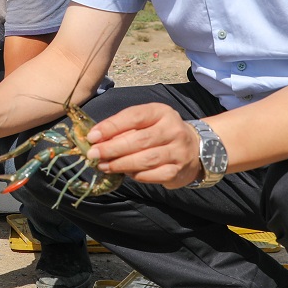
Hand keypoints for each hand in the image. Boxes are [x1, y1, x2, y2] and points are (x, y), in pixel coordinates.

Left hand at [84, 103, 202, 188]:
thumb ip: (123, 128)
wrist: (195, 148)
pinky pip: (152, 175)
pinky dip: (135, 175)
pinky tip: (125, 173)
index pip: (134, 116)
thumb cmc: (160, 132)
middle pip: (139, 140)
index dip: (111, 127)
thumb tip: (96, 139)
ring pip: (145, 160)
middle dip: (112, 148)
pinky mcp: (178, 170)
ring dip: (120, 164)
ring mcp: (178, 151)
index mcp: (161, 112)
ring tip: (104, 166)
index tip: (92, 136)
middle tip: (93, 155)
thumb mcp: (146, 122)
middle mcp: (173, 130)